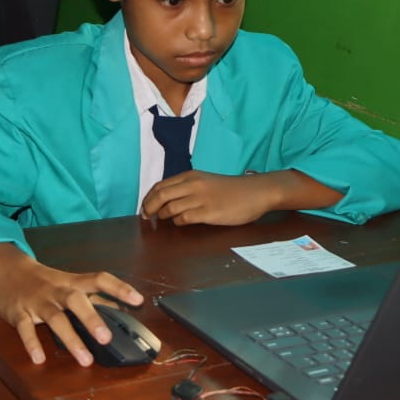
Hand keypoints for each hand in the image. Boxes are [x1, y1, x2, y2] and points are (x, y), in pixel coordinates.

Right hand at [0, 244, 143, 366]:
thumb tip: (121, 309)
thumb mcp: (70, 284)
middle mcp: (57, 291)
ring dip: (71, 338)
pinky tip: (39, 358)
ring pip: (55, 318)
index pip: (99, 279)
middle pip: (76, 300)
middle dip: (92, 318)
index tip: (138, 300)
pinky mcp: (19, 313)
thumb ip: (95, 296)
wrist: (7, 269)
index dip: (119, 288)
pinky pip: (25, 328)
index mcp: (72, 283)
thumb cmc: (46, 281)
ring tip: (85, 360)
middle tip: (107, 338)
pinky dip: (32, 343)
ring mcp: (37, 302)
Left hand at [143, 169, 343, 225]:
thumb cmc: (231, 189)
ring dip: (163, 216)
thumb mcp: (206, 182)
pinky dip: (178, 222)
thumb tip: (166, 199)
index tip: (144, 207)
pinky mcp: (208, 213)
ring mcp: (201, 199)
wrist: (255, 192)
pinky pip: (184, 218)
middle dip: (149, 207)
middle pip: (160, 196)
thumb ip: (188, 187)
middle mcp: (193, 185)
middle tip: (146, 217)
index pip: (160, 185)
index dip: (148, 197)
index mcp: (191, 176)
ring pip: (170, 208)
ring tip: (162, 221)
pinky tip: (181, 223)